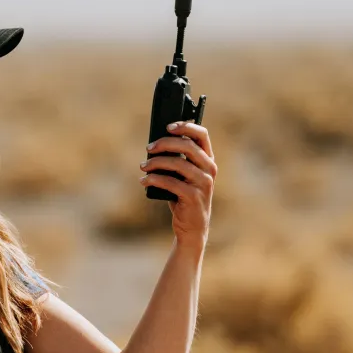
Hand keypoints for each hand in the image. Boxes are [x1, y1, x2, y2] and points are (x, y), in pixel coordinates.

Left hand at [140, 121, 216, 244]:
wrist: (192, 227)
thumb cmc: (183, 196)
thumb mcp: (183, 175)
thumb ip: (176, 159)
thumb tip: (154, 145)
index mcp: (208, 160)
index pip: (202, 134)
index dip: (185, 126)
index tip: (168, 126)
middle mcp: (209, 169)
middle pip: (187, 146)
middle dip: (165, 143)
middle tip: (149, 148)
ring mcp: (204, 183)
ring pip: (177, 163)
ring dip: (156, 162)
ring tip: (143, 166)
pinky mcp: (193, 196)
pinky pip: (170, 182)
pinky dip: (154, 179)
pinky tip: (144, 180)